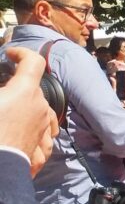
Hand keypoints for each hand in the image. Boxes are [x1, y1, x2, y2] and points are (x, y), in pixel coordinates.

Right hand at [0, 48, 58, 176]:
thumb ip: (2, 89)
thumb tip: (5, 91)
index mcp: (25, 91)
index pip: (33, 62)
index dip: (22, 54)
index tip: (11, 55)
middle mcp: (40, 108)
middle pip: (34, 89)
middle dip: (18, 86)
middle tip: (1, 91)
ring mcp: (43, 130)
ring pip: (42, 113)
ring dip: (29, 109)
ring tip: (10, 112)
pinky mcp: (40, 149)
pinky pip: (43, 137)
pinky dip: (35, 133)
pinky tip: (26, 135)